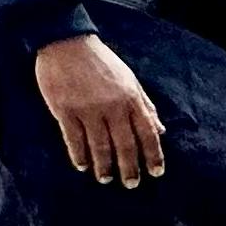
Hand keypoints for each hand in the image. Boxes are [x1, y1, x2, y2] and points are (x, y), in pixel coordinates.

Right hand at [33, 35, 163, 185]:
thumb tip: (160, 128)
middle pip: (125, 145)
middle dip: (129, 168)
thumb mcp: (129, 79)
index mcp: (131, 97)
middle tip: (131, 184)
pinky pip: (74, 140)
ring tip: (106, 179)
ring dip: (104, 166)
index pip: (147, 132)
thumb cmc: (100, 61)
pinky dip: (79, 156)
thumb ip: (145, 104)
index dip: (153, 155)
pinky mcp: (65, 110)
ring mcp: (88, 110)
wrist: (66, 41)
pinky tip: (83, 166)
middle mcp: (112, 106)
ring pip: (100, 146)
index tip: (156, 172)